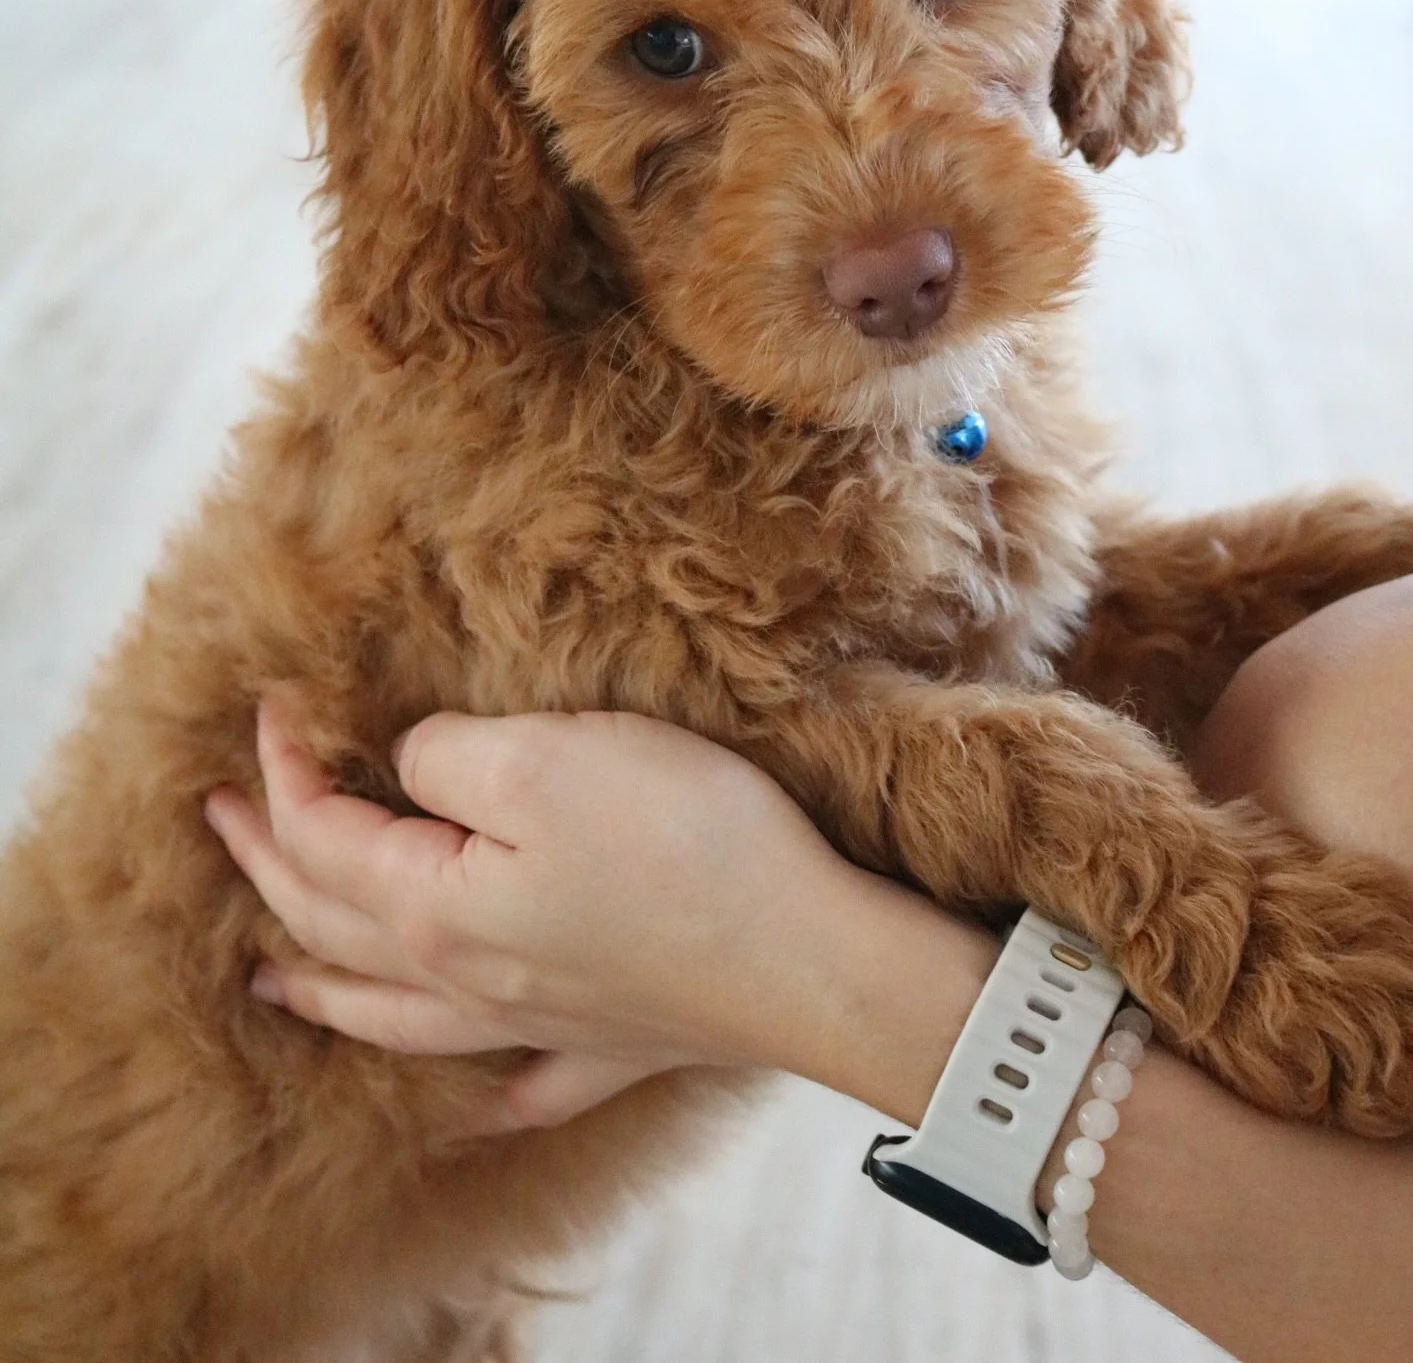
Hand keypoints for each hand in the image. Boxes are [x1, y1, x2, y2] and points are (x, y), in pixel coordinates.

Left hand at [205, 689, 888, 1126]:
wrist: (807, 955)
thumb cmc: (679, 846)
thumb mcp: (545, 758)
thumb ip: (448, 758)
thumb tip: (410, 764)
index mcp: (435, 909)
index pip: (323, 835)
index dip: (285, 768)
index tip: (268, 707)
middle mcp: (467, 982)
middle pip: (332, 927)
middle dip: (266, 865)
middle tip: (220, 818)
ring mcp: (540, 1024)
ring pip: (394, 1016)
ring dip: (320, 988)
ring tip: (269, 978)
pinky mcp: (614, 1042)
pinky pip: (517, 1082)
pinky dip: (475, 1085)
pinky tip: (474, 1090)